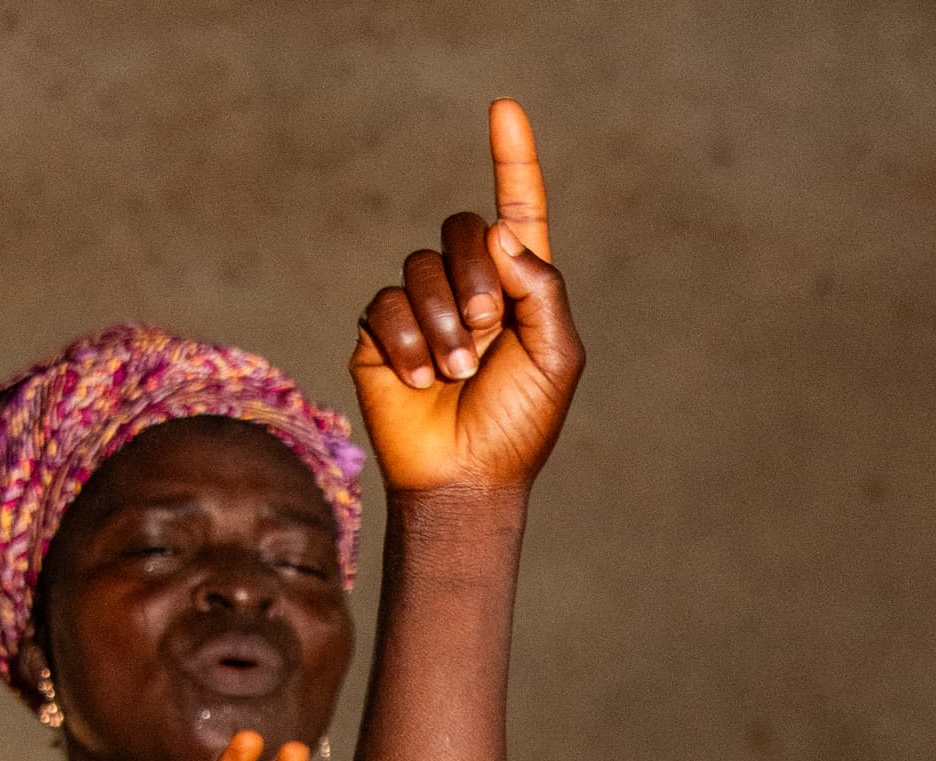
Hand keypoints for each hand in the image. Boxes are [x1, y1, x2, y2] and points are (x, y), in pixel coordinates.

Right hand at [351, 97, 586, 497]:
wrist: (467, 478)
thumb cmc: (520, 424)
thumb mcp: (555, 357)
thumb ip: (542, 289)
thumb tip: (501, 232)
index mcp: (519, 287)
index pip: (516, 210)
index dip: (513, 159)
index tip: (504, 108)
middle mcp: (469, 287)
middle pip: (460, 228)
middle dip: (475, 276)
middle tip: (485, 329)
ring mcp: (422, 306)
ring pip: (420, 266)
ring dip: (443, 322)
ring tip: (456, 372)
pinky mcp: (380, 331)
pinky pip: (385, 302)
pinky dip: (408, 340)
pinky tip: (422, 379)